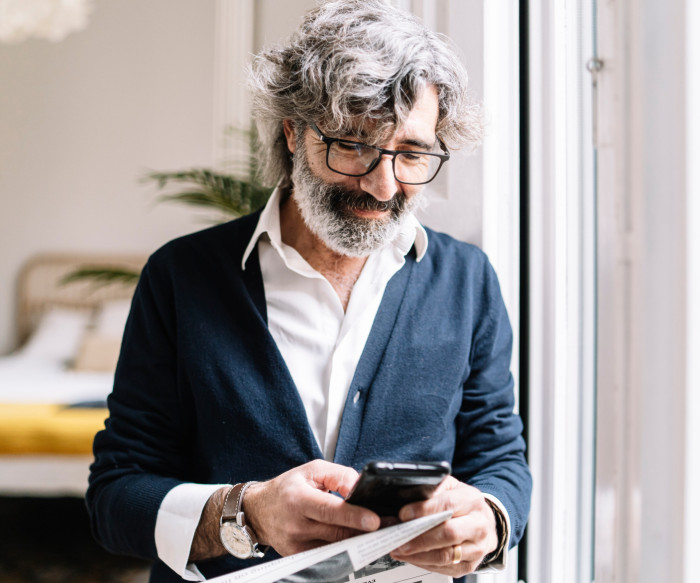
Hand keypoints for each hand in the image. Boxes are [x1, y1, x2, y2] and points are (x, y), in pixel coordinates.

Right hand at [243, 460, 380, 555]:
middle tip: (389, 525)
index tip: (374, 520)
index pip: (330, 510)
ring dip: (358, 539)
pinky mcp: (301, 557)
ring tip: (377, 531)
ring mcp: (297, 545)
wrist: (259, 511)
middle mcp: (296, 525)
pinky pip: (329, 554)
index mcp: (298, 499)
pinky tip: (357, 539)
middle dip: (364, 530)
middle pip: (337, 532)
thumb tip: (361, 487)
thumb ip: (339, 475)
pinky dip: (346, 546)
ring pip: (336, 546)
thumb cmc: (287, 488)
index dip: (353, 516)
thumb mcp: (312, 470)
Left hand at [389, 477, 498, 576]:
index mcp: (472, 500)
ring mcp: (477, 548)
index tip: (404, 514)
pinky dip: (423, 563)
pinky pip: (444, 568)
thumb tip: (405, 496)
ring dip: (417, 554)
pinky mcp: (470, 565)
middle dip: (419, 537)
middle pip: (448, 533)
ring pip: (445, 555)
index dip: (424, 510)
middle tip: (398, 536)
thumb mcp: (449, 487)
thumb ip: (431, 490)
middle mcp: (479, 525)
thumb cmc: (461, 503)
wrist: (482, 521)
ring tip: (398, 548)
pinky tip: (410, 556)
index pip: (448, 505)